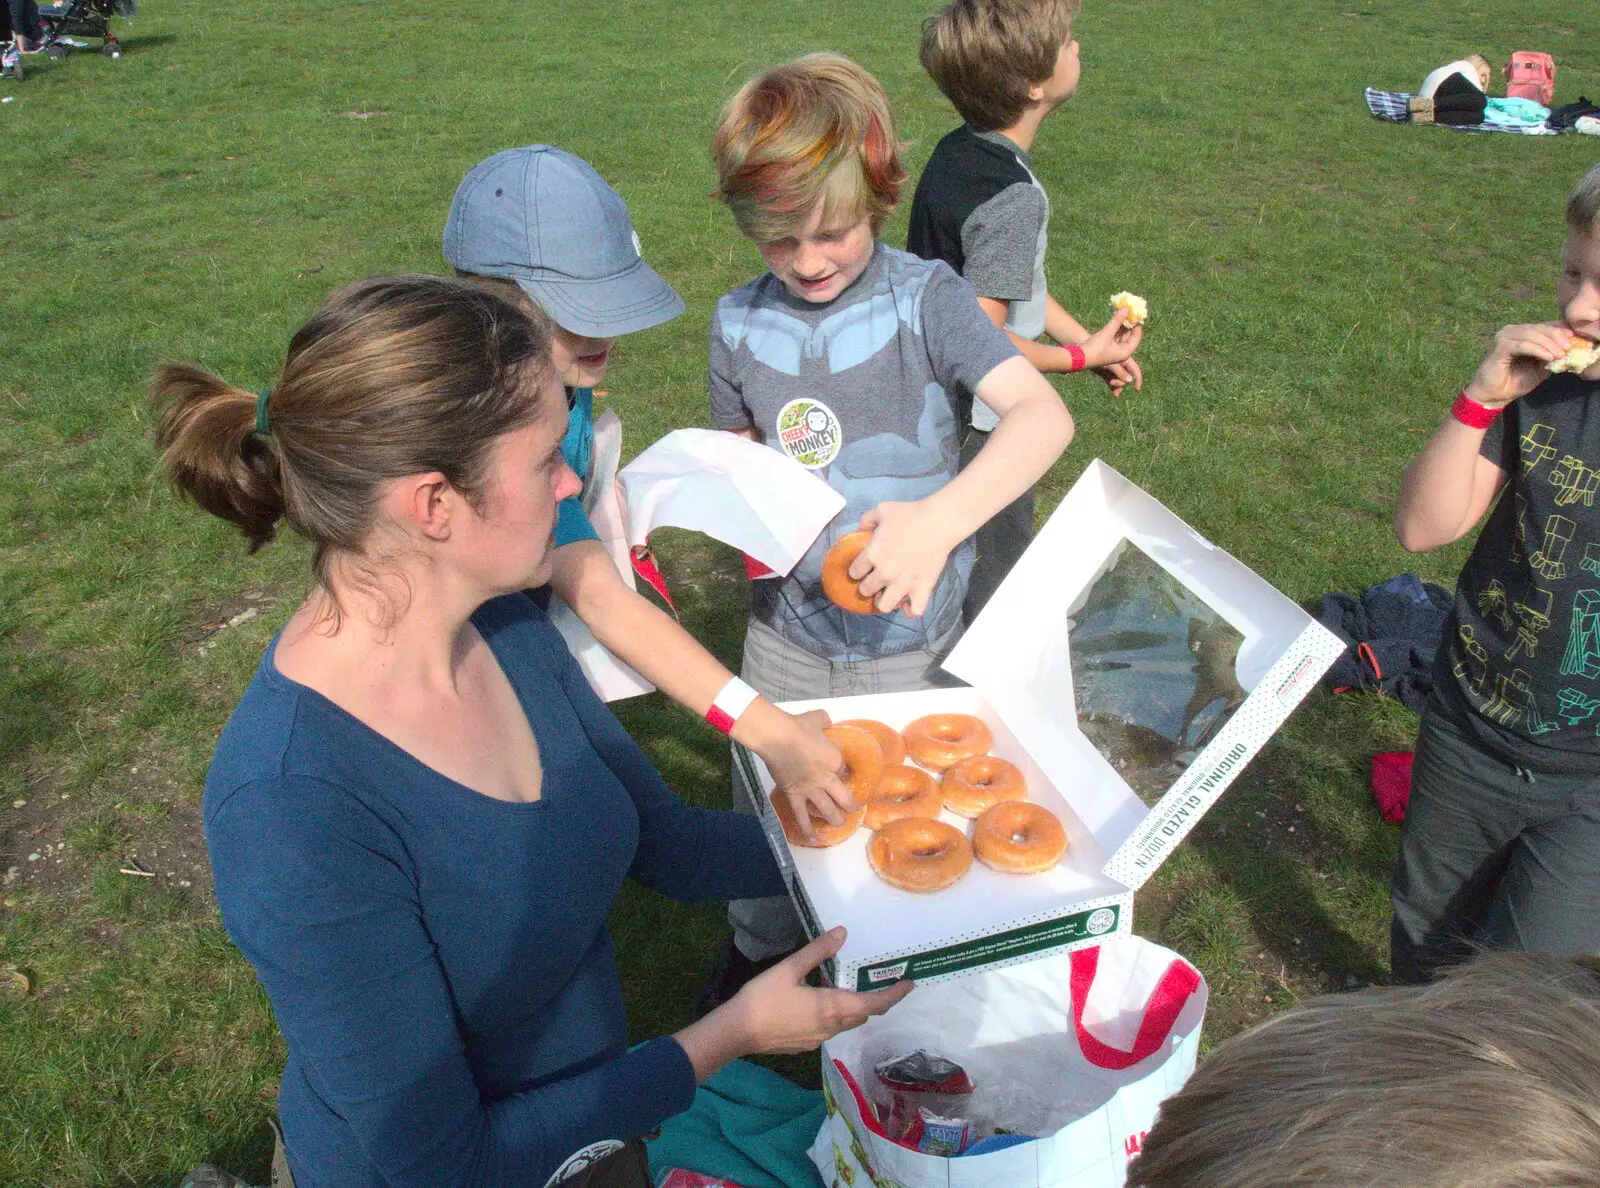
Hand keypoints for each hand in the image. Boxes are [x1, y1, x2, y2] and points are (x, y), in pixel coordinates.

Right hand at [724, 927, 913, 1054]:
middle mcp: (831, 1027)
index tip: (909, 985)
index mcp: (832, 1007)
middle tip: (885, 984)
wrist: (737, 1032)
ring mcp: (818, 1039)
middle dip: (877, 1001)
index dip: (894, 995)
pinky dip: (837, 1016)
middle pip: (863, 1015)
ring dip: (856, 1008)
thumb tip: (842, 933)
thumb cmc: (764, 998)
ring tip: (855, 990)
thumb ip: (818, 951)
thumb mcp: (790, 968)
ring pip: (847, 1023)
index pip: (873, 1004)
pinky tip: (823, 1004)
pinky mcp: (805, 1045)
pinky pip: (830, 1029)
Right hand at [763, 709, 853, 843]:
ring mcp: (811, 790)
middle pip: (845, 798)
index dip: (844, 774)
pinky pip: (802, 815)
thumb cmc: (798, 726)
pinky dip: (807, 828)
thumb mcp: (818, 718)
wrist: (777, 736)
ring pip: (828, 811)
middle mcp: (827, 779)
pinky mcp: (795, 796)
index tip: (842, 775)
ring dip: (836, 819)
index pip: (846, 771)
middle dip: (851, 805)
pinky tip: (812, 839)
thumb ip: (825, 721)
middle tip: (854, 808)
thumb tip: (826, 721)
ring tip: (839, 823)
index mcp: (836, 760)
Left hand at [849, 502, 960, 617]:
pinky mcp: (922, 589)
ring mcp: (903, 584)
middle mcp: (884, 573)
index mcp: (872, 554)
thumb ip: (867, 519)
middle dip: (868, 586)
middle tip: (876, 580)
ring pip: (884, 606)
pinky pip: (914, 611)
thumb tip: (860, 529)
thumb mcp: (882, 509)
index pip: (854, 572)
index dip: (857, 570)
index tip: (863, 568)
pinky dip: (910, 610)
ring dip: (884, 601)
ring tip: (889, 593)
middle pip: (866, 590)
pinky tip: (909, 602)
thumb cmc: (910, 513)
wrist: (938, 522)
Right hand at [1079, 308, 1142, 370]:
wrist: (1078, 358)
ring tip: (1123, 312)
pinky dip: (1116, 328)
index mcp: (1125, 352)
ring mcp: (1115, 350)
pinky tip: (1116, 318)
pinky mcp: (1108, 348)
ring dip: (1122, 325)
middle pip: (1130, 336)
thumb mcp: (1107, 333)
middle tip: (1130, 311)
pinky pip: (1116, 337)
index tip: (1135, 313)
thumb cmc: (1095, 348)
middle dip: (1129, 324)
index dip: (1136, 325)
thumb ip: (1117, 321)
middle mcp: (1122, 353)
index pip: (1136, 337)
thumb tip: (1127, 309)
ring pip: (1122, 335)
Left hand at [1093, 356, 1142, 395]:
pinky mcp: (1105, 374)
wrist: (1084, 354)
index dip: (1138, 379)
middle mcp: (1119, 365)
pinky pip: (1111, 382)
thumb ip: (1120, 372)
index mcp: (1124, 359)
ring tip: (1114, 392)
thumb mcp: (1110, 364)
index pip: (1134, 370)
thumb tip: (1130, 381)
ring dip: (1117, 387)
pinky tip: (1113, 392)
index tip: (1136, 390)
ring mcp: (1112, 370)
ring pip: (1119, 381)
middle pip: (1126, 377)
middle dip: (1122, 383)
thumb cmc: (1098, 356)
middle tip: (1112, 383)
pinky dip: (1112, 387)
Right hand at [1467, 322, 1576, 407]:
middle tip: (1570, 347)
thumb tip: (1570, 348)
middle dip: (1557, 337)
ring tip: (1561, 355)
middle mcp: (1511, 331)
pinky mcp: (1500, 347)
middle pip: (1539, 328)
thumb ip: (1552, 356)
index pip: (1544, 326)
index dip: (1560, 330)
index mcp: (1521, 333)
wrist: (1494, 395)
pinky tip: (1548, 357)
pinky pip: (1523, 345)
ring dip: (1549, 344)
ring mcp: (1504, 337)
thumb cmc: (1515, 381)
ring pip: (1532, 334)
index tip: (1575, 339)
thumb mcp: (1540, 367)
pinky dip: (1538, 350)